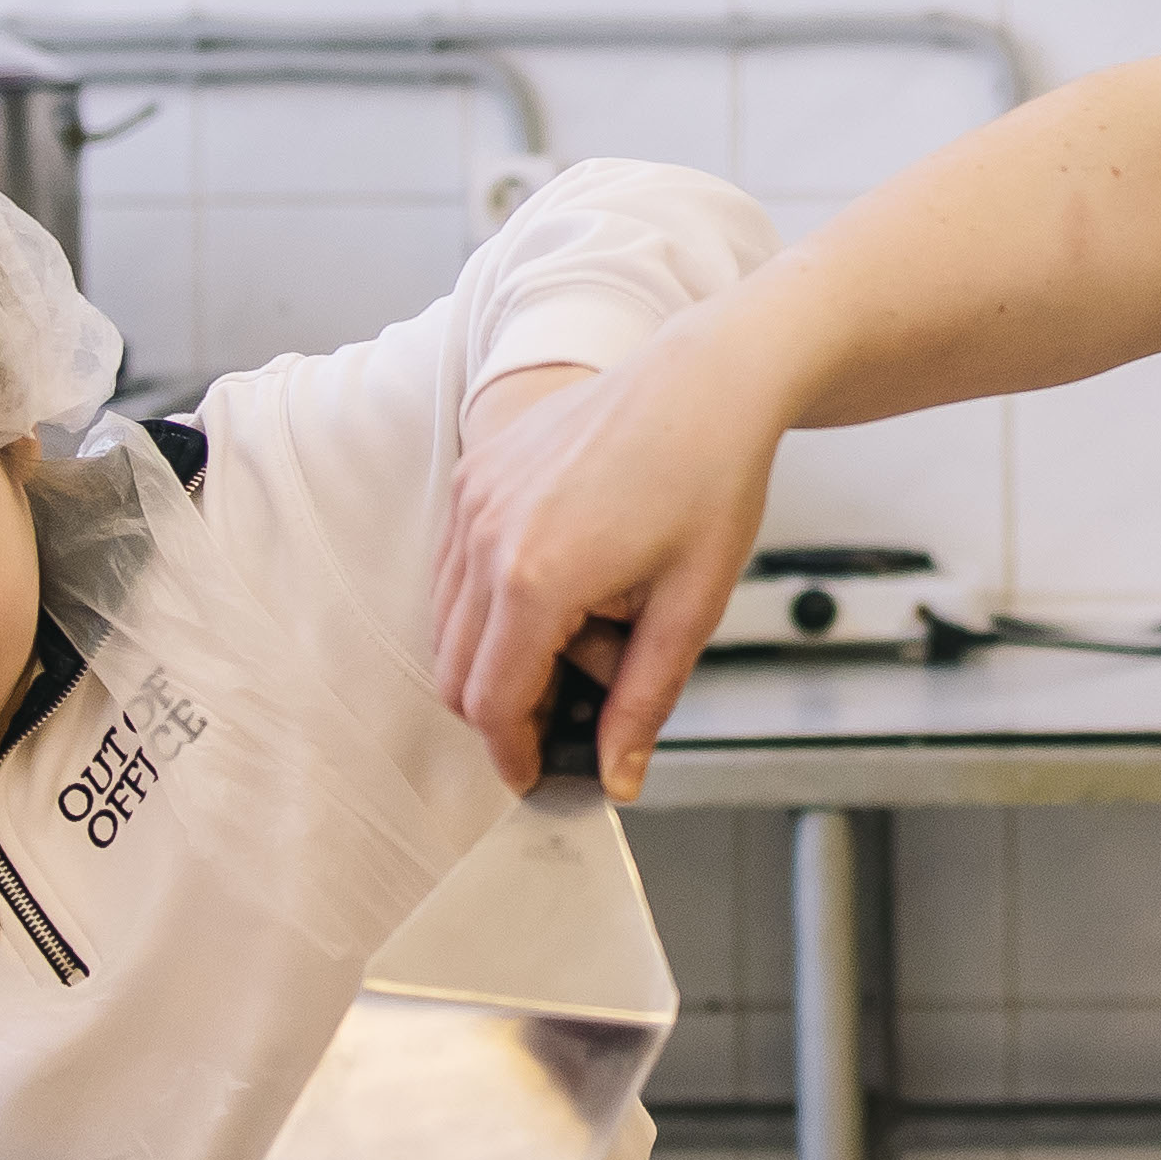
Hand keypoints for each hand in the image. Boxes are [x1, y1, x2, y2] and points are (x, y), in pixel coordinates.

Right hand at [430, 309, 797, 798]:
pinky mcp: (475, 472)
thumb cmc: (710, 480)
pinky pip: (456, 565)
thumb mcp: (690, 608)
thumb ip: (643, 703)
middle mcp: (486, 536)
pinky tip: (570, 584)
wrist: (705, 381)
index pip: (492, 702)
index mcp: (536, 578)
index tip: (535, 776)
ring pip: (450, 620)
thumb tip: (616, 778)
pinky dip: (493, 598)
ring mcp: (473, 499)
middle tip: (572, 713)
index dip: (512, 753)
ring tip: (593, 632)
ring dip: (502, 651)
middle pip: (456, 670)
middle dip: (507, 708)